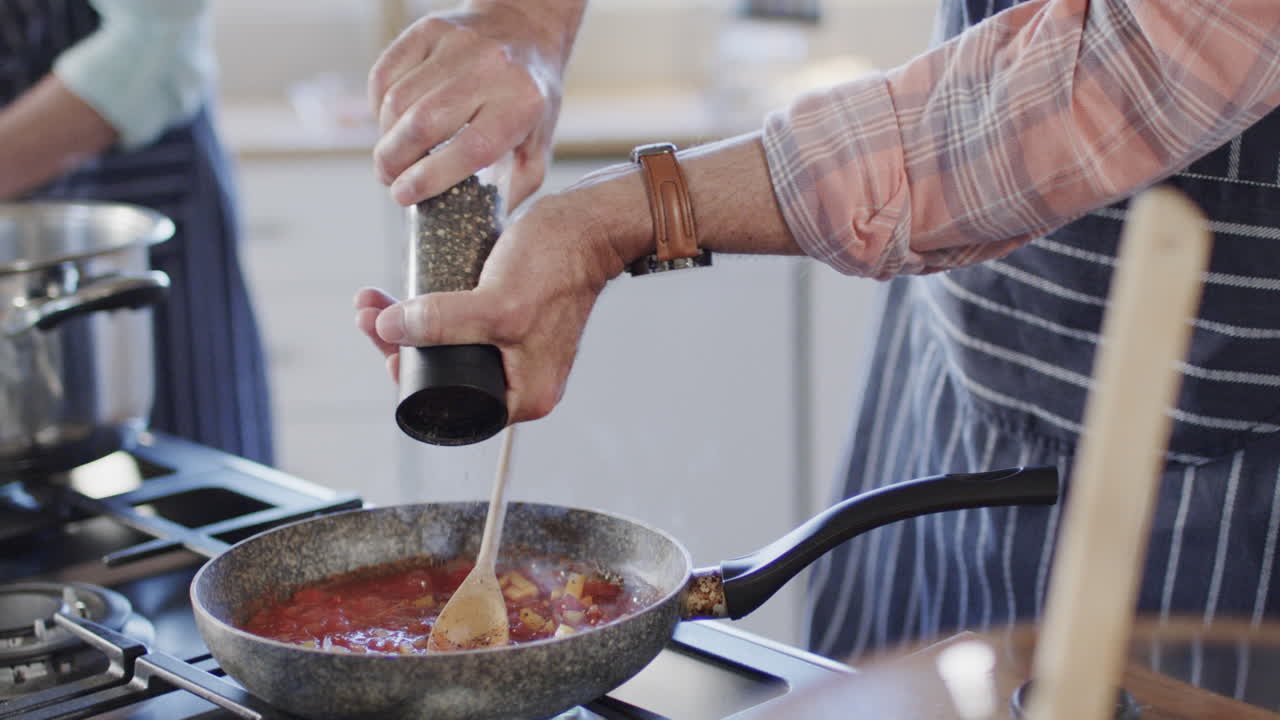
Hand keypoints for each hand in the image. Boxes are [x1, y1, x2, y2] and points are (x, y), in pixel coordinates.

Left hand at [354, 189, 629, 422]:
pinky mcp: (507, 319)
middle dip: (396, 343)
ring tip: (371, 298)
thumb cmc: (558, 267)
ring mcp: (514, 349)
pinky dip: (426, 308)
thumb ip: (442, 323)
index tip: (381, 343)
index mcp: (524, 396)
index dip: (408, 377)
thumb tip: (386, 329)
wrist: (587, 225)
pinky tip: (398, 292)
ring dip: (404, 322)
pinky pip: (457, 322)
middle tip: (366, 313)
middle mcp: (520, 379)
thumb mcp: (496, 305)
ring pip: (444, 346)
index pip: (449, 403)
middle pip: (440, 374)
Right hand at [368, 5, 574, 207]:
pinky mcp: (430, 29)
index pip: (468, 149)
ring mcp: (458, 44)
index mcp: (522, 103)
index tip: (403, 196)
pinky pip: (387, 73)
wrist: (526, 30)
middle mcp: (491, 69)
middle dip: (395, 160)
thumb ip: (514, 188)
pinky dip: (378, 104)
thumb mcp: (537, 144)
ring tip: (392, 155)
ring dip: (385, 136)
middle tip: (388, 179)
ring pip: (399, 100)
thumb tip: (485, 231)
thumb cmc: (528, 98)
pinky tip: (390, 121)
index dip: (429, 178)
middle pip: (424, 124)